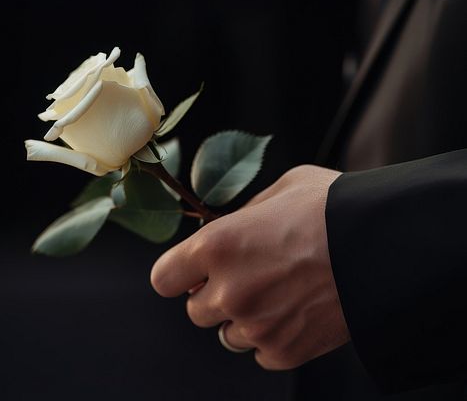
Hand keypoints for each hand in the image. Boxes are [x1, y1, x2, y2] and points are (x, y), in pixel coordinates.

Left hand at [150, 165, 349, 369]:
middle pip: (195, 310)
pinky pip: (261, 353)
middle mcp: (228, 290)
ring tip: (278, 290)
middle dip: (214, 294)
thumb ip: (241, 215)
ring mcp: (256, 326)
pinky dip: (273, 337)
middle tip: (247, 275)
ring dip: (244, 317)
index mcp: (216, 245)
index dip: (177, 273)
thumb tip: (227, 228)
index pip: (163, 278)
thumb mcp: (277, 190)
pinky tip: (296, 310)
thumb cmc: (328, 206)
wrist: (380, 245)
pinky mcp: (285, 351)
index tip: (193, 269)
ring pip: (228, 334)